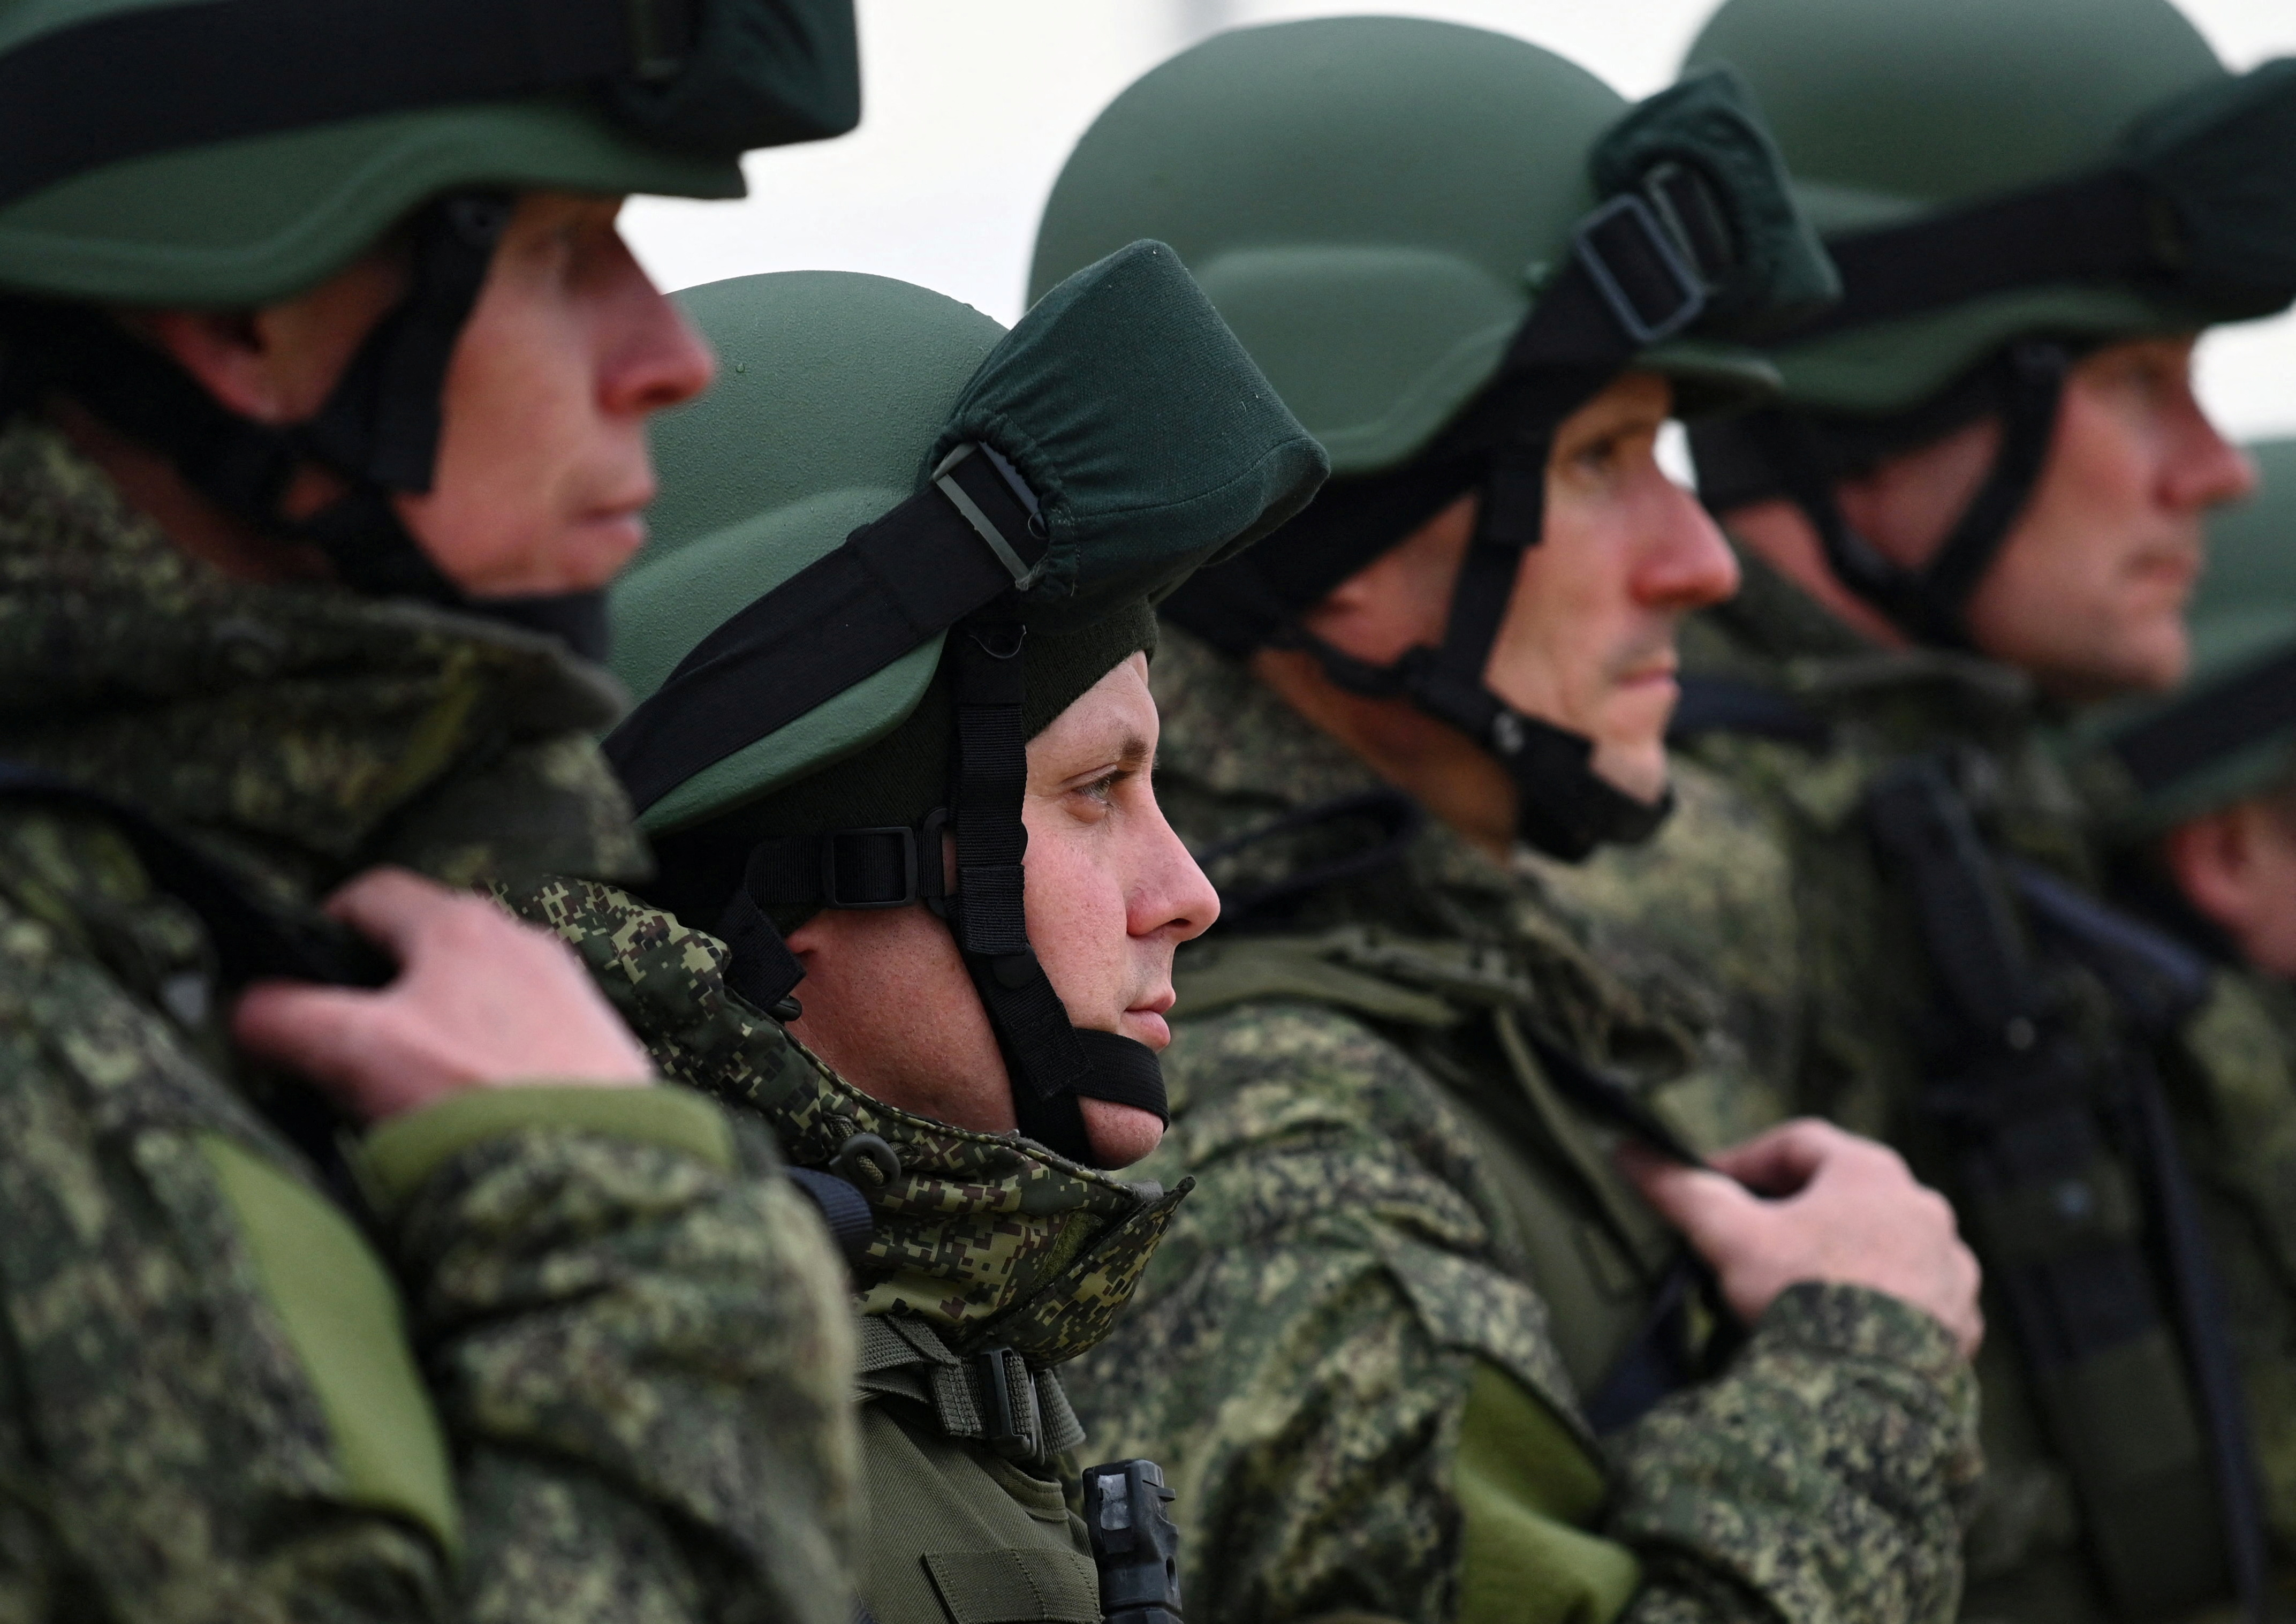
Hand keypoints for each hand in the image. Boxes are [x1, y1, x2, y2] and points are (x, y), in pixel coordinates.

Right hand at [233, 868, 652, 1122]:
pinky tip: (474, 1103)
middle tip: (345, 1045)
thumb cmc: (477, 1095)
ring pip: (476, 990)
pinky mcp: (597, 1043)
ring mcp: (567, 990)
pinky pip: (521, 1033)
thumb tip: (244, 1010)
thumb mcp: (358, 1053)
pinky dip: (486, 1054)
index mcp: (461, 923)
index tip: (296, 977)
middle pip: (426, 943)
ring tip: (407, 1085)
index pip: (371, 894)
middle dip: (380, 985)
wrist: (600, 1168)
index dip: (321, 928)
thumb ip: (287, 1020)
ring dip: (435, 1022)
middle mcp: (523, 940)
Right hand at [1622, 1119, 1983, 1359]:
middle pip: (1843, 1194)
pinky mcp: (1963, 1324)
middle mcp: (1924, 1209)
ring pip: (1883, 1247)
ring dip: (1841, 1258)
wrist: (1869, 1390)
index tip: (1706, 1187)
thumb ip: (1682, 1189)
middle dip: (1792, 1213)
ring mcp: (1951, 1269)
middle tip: (1747, 1241)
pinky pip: (1915, 1302)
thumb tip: (1627, 1151)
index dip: (1742, 1160)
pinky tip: (1845, 1330)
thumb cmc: (1801, 1293)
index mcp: (1871, 1172)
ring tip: (1795, 1290)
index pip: (1796, 1143)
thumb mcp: (1730, 1236)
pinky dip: (1879, 1306)